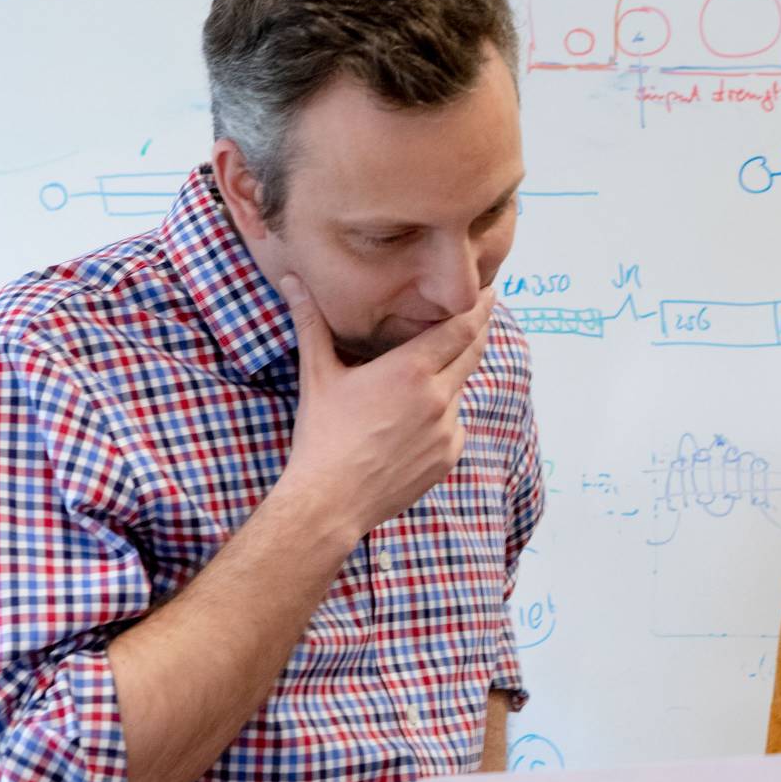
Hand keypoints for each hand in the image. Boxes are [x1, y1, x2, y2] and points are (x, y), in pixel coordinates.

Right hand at [276, 276, 494, 539]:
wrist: (331, 500)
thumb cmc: (322, 435)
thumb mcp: (317, 374)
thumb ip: (311, 323)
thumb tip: (291, 280)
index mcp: (411, 369)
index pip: (461, 328)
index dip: (478, 307)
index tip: (489, 291)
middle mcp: (439, 397)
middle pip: (473, 352)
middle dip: (478, 331)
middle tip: (482, 312)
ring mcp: (448, 429)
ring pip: (459, 390)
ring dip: (450, 378)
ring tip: (426, 377)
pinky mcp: (449, 456)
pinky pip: (454, 425)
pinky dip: (442, 416)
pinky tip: (414, 422)